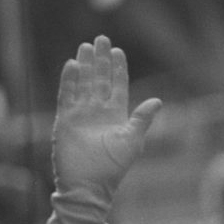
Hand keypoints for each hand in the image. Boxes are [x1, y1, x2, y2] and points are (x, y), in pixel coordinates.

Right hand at [52, 35, 161, 197]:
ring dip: (85, 65)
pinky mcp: (66, 120)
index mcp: (116, 115)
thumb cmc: (114, 167)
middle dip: (100, 60)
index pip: (117, 86)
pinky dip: (69, 80)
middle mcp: (98, 112)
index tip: (117, 51)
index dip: (117, 69)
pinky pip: (67, 95)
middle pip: (99, 79)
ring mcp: (81, 114)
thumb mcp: (133, 140)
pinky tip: (73, 64)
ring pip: (83, 83)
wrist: (89, 185)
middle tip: (100, 39)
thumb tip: (157, 100)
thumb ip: (142, 119)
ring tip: (86, 46)